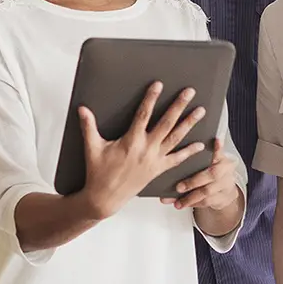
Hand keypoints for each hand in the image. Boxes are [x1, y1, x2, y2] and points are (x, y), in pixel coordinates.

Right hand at [78, 83, 205, 219]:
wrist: (105, 198)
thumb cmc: (98, 173)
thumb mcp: (92, 148)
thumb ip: (88, 126)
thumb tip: (82, 109)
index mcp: (131, 141)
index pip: (143, 115)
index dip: (151, 98)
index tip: (158, 85)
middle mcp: (146, 149)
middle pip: (166, 123)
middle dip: (179, 106)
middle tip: (189, 92)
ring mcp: (154, 160)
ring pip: (175, 138)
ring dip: (189, 124)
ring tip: (200, 111)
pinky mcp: (158, 170)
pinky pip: (177, 160)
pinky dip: (189, 152)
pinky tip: (199, 144)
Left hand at [162, 138, 238, 211]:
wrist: (226, 190)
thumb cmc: (212, 172)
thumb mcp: (210, 162)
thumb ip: (198, 156)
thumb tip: (181, 149)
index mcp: (221, 158)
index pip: (220, 151)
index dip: (218, 148)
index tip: (216, 141)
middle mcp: (226, 170)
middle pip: (212, 174)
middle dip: (193, 181)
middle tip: (179, 187)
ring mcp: (226, 185)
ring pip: (207, 191)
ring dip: (190, 198)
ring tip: (177, 202)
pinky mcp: (223, 198)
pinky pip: (207, 202)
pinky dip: (193, 204)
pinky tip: (183, 204)